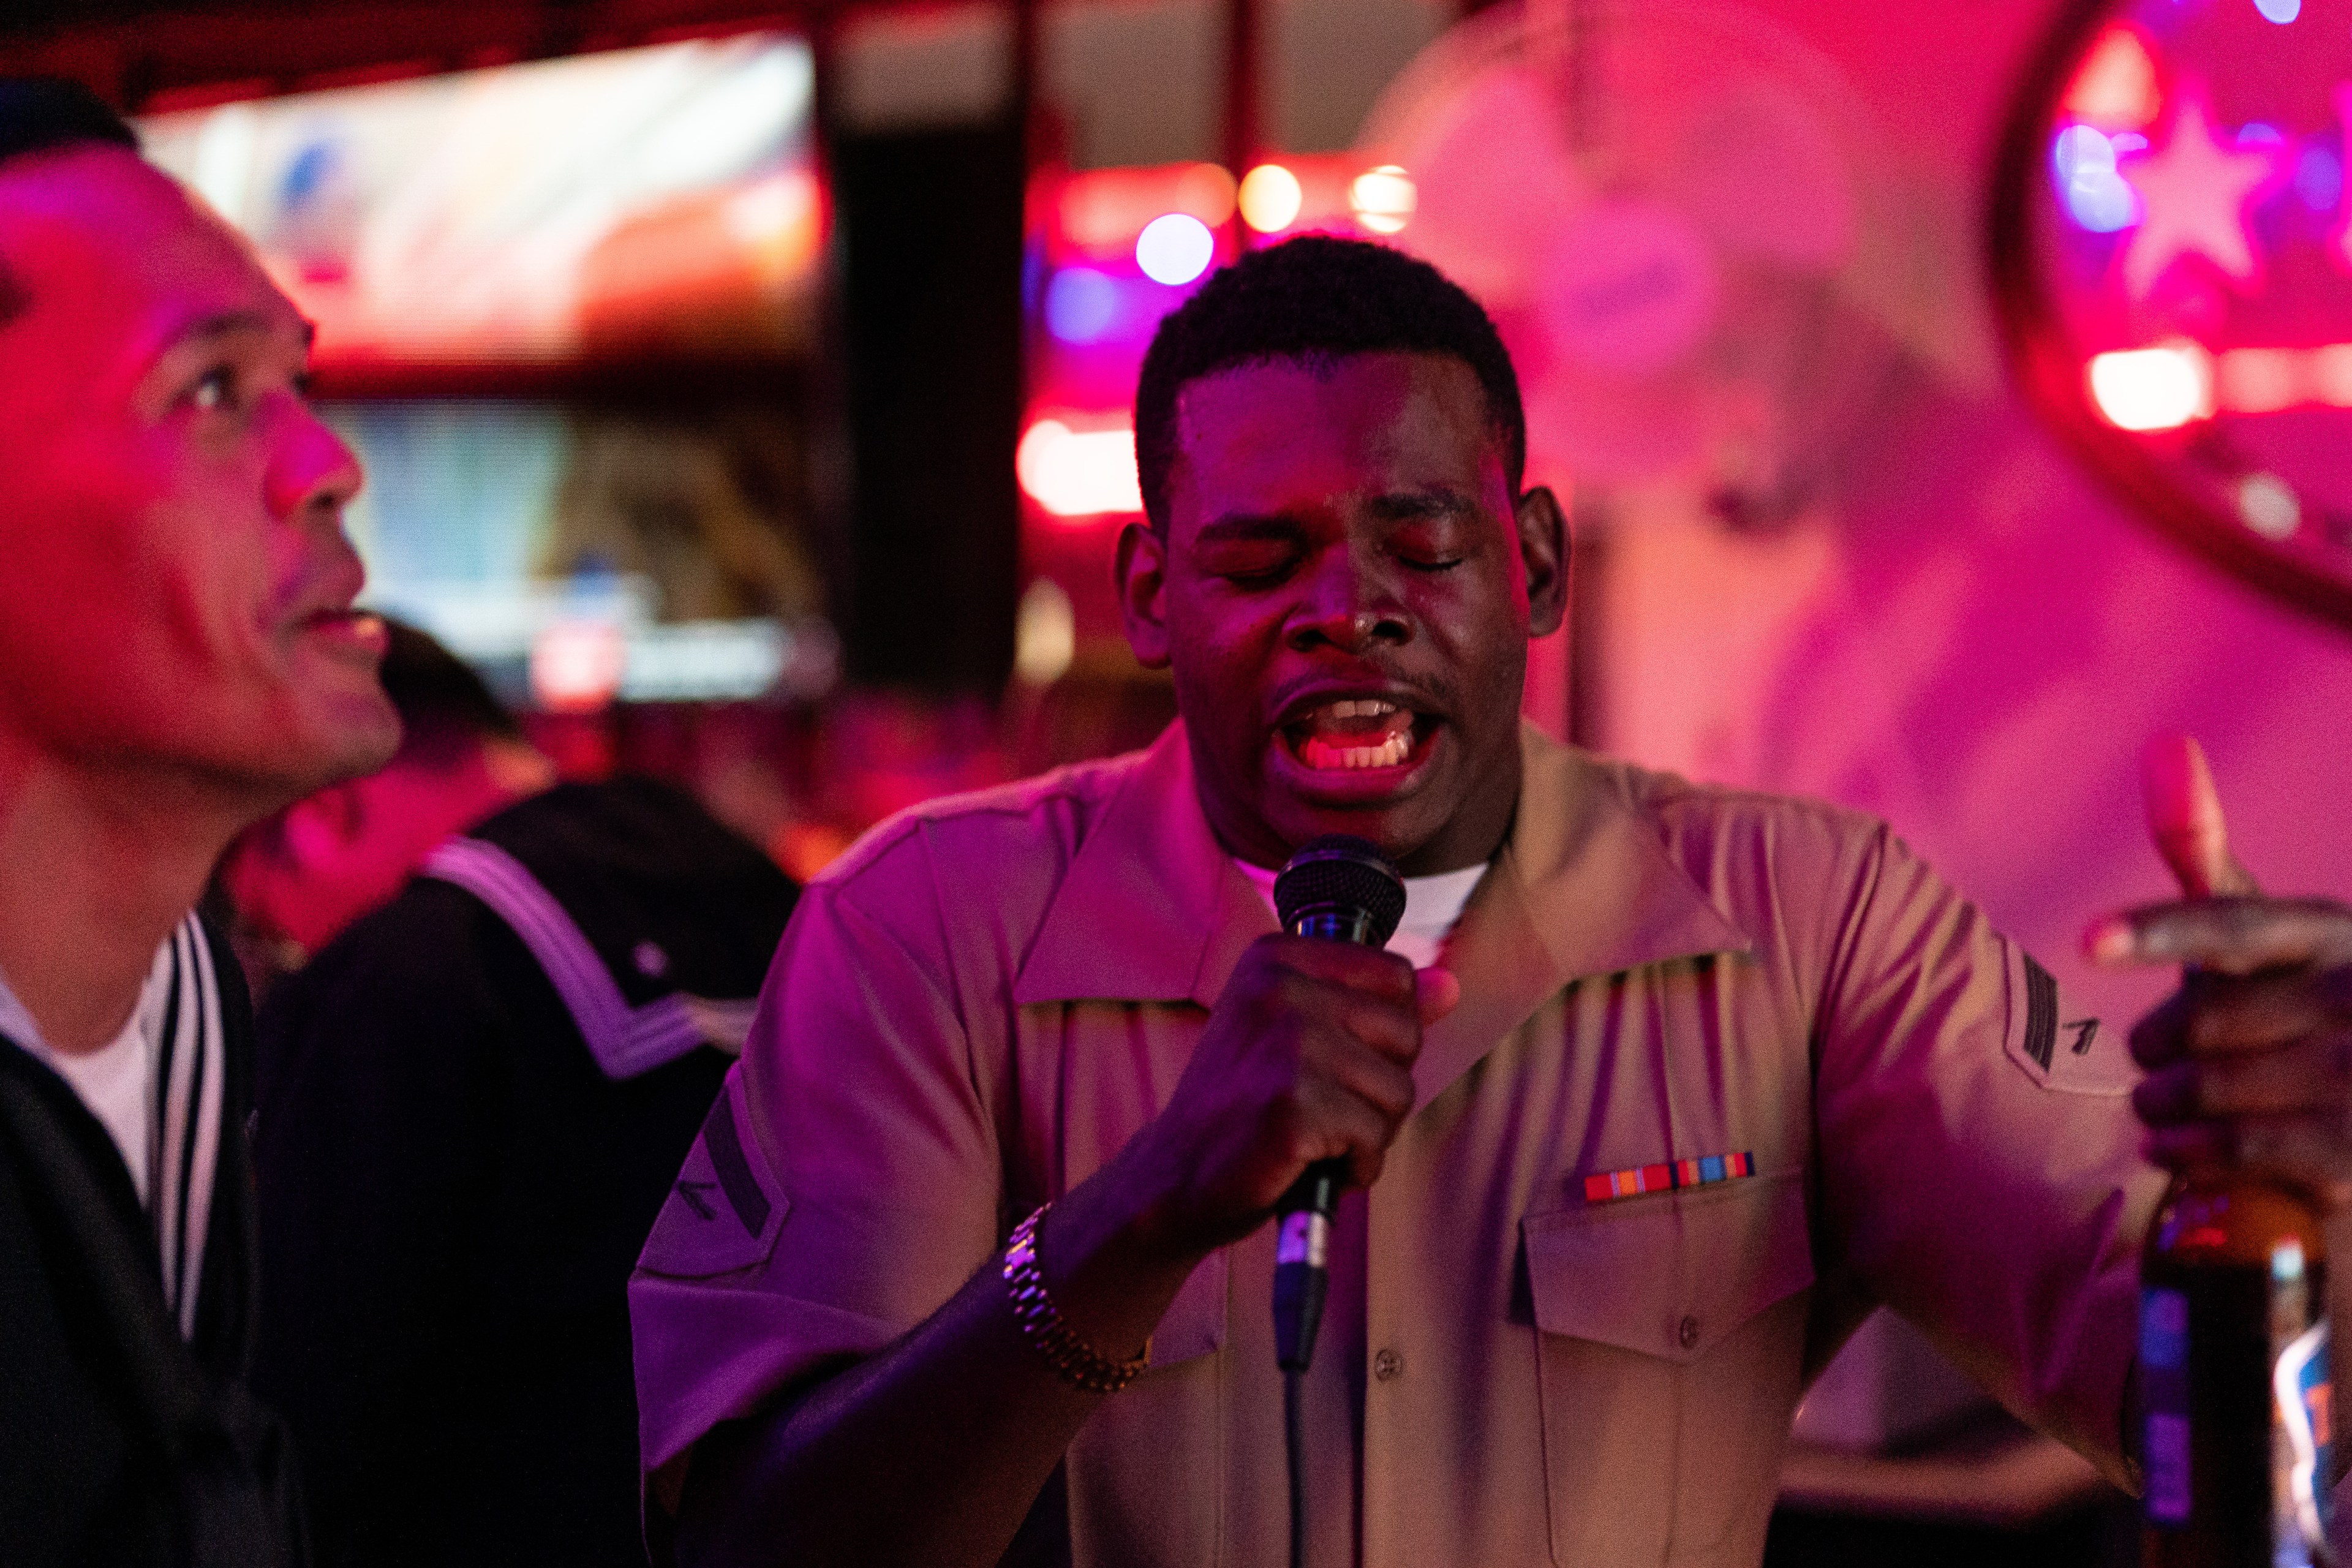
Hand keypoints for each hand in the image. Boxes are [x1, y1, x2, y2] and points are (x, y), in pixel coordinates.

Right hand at [1121, 934, 1458, 1258]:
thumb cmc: (1242, 1105)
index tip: (1330, 1059)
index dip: (1381, 1033)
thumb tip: (1449, 985)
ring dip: (1369, 1131)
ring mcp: (1286, 1045)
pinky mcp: (1291, 1106)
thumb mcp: (1301, 1034)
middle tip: (1321, 1104)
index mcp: (1278, 957)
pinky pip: (1374, 1138)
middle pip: (1407, 1032)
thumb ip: (1374, 1004)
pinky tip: (1309, 1162)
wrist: (1175, 1176)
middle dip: (1380, 1084)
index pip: (1396, 976)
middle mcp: (1279, 988)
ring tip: (1315, 1135)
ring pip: (1398, 1090)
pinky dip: (1354, 1166)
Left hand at [2090, 735, 2351, 1205]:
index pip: (2232, 927)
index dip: (2159, 933)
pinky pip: (2225, 1147)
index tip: (2088, 940)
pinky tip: (2174, 1145)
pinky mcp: (2351, 1153)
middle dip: (2154, 1044)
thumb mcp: (2259, 929)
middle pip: (2195, 1022)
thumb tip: (2165, 742)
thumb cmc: (2292, 1001)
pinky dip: (2181, 1149)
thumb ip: (2199, 847)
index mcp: (2326, 932)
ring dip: (2159, 1101)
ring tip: (2168, 1100)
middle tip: (2160, 1053)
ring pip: (2199, 1088)